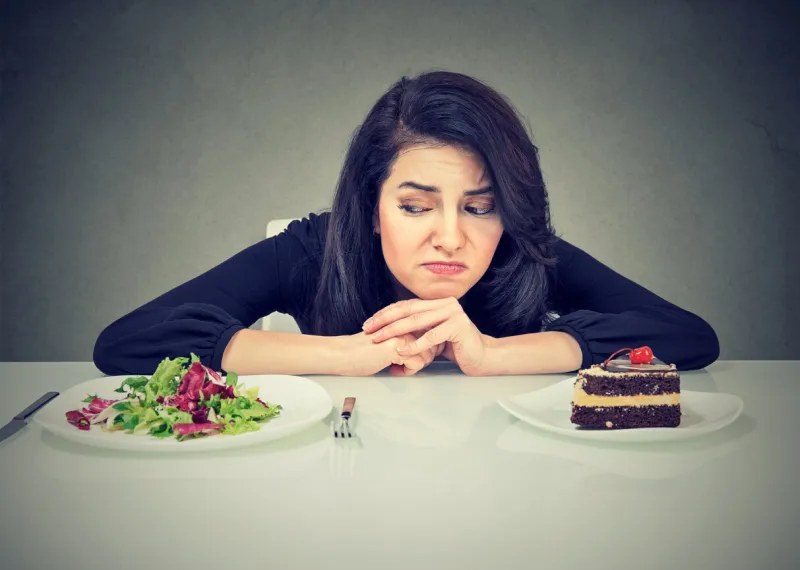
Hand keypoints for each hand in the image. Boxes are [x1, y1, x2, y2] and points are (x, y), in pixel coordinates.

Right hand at [338, 331, 443, 376]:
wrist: (342, 354)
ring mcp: (401, 334)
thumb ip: (406, 340)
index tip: (410, 358)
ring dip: (415, 366)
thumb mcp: (389, 341)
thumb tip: (426, 350)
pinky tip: (393, 369)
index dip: (424, 350)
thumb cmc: (363, 351)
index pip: (430, 334)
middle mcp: (404, 324)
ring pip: (426, 354)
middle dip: (422, 359)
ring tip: (398, 367)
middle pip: (432, 344)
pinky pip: (417, 363)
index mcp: (403, 320)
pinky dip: (408, 371)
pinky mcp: (396, 347)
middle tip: (404, 365)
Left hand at [362, 297, 491, 375]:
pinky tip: (402, 351)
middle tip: (368, 330)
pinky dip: (415, 344)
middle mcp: (445, 304)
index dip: (386, 313)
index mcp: (437, 303)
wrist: (482, 357)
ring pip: (417, 321)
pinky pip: (432, 336)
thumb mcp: (433, 336)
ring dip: (395, 331)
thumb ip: (417, 330)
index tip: (369, 323)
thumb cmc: (456, 348)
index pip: (406, 305)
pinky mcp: (459, 326)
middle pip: (408, 311)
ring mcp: (453, 313)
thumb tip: (390, 334)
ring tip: (379, 339)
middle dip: (385, 321)